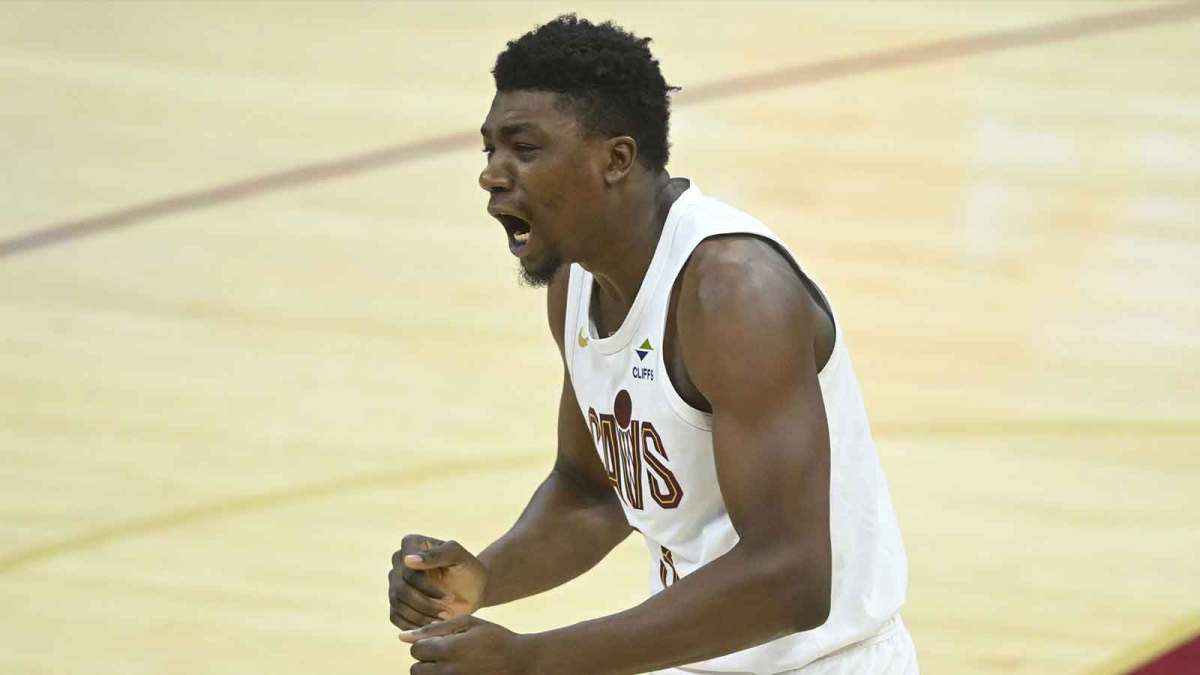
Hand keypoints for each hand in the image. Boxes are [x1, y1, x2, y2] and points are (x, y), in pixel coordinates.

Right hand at [389, 534, 487, 630]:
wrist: (474, 589)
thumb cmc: (468, 569)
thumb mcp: (458, 557)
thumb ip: (436, 554)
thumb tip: (407, 559)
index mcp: (411, 544)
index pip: (408, 570)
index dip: (427, 587)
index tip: (450, 596)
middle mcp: (398, 562)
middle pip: (400, 589)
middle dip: (425, 604)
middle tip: (447, 611)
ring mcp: (395, 583)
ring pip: (397, 604)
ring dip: (421, 616)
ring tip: (443, 619)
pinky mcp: (397, 603)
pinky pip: (396, 617)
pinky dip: (414, 625)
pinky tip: (433, 625)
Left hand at [400, 615, 537, 674]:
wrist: (521, 662)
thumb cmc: (495, 637)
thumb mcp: (469, 623)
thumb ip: (435, 628)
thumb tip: (403, 636)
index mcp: (448, 649)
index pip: (415, 650)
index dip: (426, 644)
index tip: (443, 642)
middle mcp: (447, 671)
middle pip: (416, 670)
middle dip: (426, 661)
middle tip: (445, 655)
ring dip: (433, 672)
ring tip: (451, 664)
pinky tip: (459, 670)